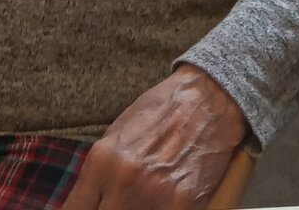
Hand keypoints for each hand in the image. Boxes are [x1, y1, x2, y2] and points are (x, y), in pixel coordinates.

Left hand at [64, 66, 246, 209]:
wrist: (210, 98)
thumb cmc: (163, 111)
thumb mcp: (119, 134)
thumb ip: (100, 173)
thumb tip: (88, 205)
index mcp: (103, 161)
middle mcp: (125, 182)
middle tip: (116, 205)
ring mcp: (156, 197)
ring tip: (138, 202)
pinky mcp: (184, 205)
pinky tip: (160, 204)